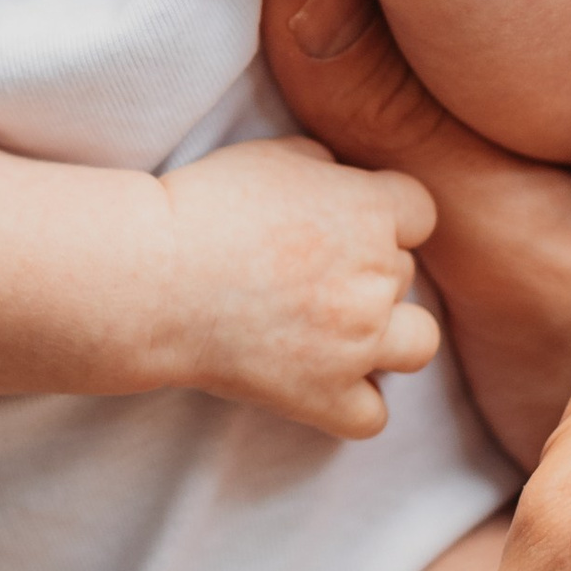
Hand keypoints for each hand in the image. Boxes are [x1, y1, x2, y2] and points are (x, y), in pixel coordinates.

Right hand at [158, 137, 438, 439]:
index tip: (343, 224)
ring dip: (389, 336)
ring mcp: (357, 343)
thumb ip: (323, 164)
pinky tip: (321, 382)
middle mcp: (376, 277)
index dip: (385, 216)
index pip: (420, 212)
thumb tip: (339, 177)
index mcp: (369, 210)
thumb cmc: (202, 207)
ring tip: (340, 330)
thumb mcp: (270, 155)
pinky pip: (374, 415)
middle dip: (367, 271)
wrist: (150, 277)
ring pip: (419, 343)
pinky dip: (353, 403)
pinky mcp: (324, 395)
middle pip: (405, 274)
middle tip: (307, 273)